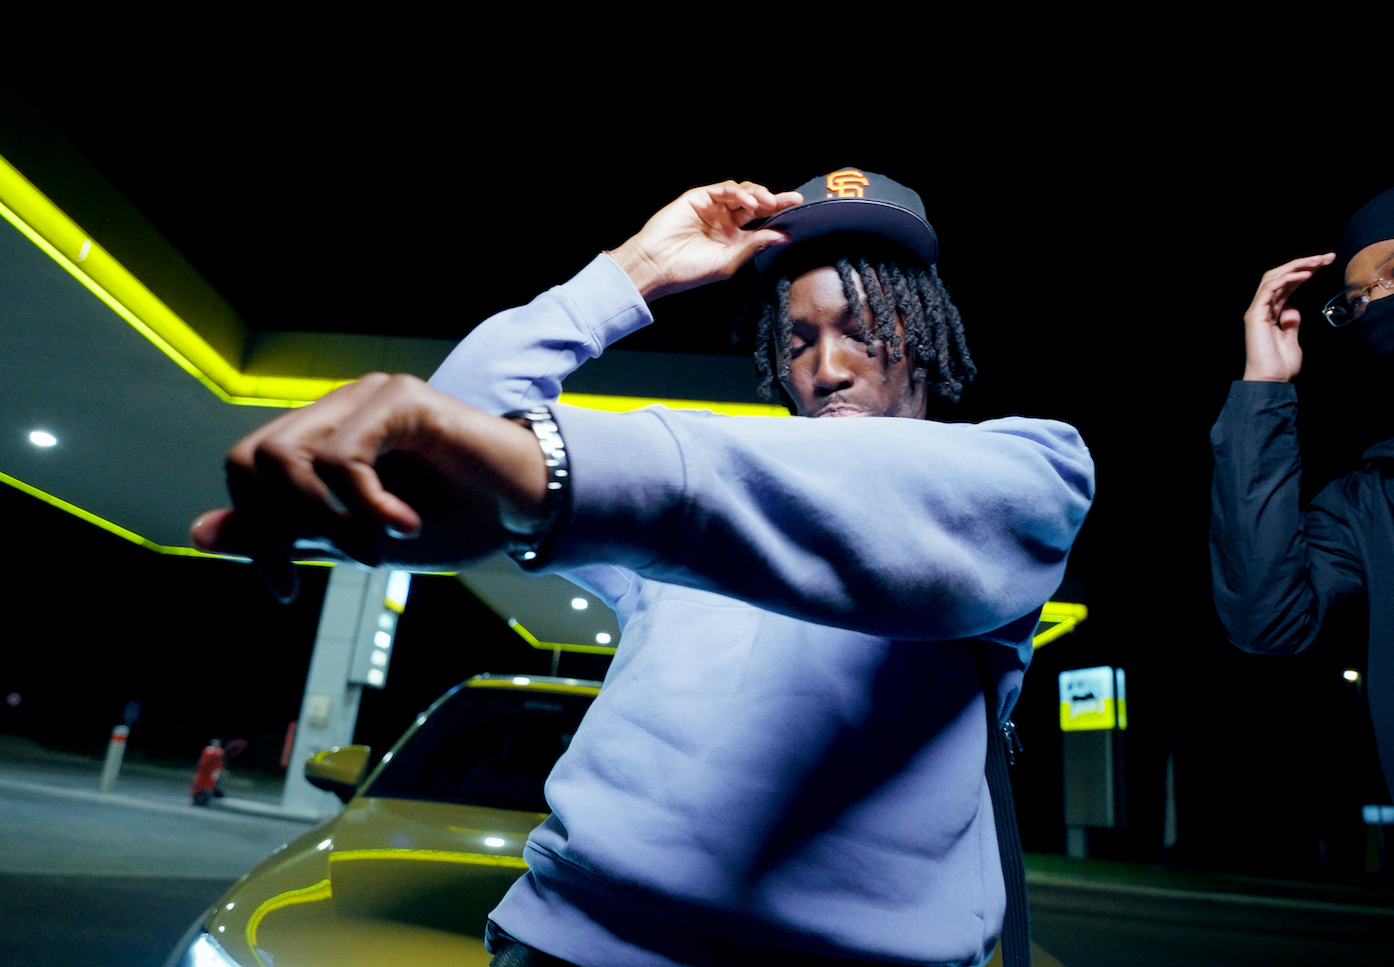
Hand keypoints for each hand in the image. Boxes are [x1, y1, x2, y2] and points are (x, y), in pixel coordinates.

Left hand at [190, 374, 546, 600]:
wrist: (526, 512)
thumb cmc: (453, 520)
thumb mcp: (352, 539)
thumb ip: (283, 534)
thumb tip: (197, 535)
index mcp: (323, 436)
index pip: (245, 468)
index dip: (252, 533)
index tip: (286, 587)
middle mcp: (340, 408)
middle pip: (254, 459)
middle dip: (278, 530)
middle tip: (332, 565)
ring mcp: (370, 399)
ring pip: (291, 458)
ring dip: (330, 522)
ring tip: (378, 547)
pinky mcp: (403, 402)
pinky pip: (345, 457)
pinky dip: (366, 506)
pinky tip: (406, 527)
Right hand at [608, 180, 802, 300]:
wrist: (657, 265)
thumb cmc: (689, 270)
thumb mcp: (729, 262)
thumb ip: (754, 246)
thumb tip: (782, 236)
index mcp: (733, 239)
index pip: (761, 223)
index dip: (779, 217)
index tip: (798, 214)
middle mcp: (724, 221)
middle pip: (756, 204)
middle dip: (775, 200)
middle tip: (792, 200)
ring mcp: (712, 207)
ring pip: (742, 193)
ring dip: (758, 195)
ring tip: (769, 203)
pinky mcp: (699, 197)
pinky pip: (725, 190)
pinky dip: (740, 194)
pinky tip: (749, 203)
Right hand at [1242, 253, 1334, 381]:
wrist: (1270, 380)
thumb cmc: (1280, 365)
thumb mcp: (1292, 339)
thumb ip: (1291, 323)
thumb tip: (1293, 309)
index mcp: (1270, 313)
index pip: (1287, 284)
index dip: (1306, 271)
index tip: (1325, 263)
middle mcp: (1262, 308)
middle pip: (1280, 276)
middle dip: (1303, 263)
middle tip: (1326, 257)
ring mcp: (1258, 310)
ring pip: (1273, 278)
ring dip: (1296, 266)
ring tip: (1316, 261)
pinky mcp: (1256, 315)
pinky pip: (1269, 290)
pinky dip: (1286, 280)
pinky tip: (1303, 275)